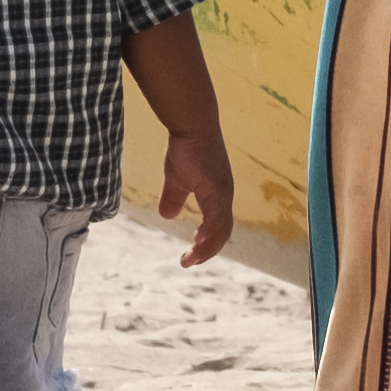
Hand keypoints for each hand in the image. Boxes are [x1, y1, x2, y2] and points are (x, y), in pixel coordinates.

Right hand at [155, 131, 235, 268]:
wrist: (190, 127)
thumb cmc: (185, 149)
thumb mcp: (176, 180)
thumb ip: (173, 198)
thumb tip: (166, 216)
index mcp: (217, 195)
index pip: (218, 226)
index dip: (207, 242)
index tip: (191, 254)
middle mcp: (224, 196)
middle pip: (223, 232)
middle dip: (208, 251)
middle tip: (189, 262)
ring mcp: (223, 193)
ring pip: (222, 229)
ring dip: (208, 247)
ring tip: (192, 259)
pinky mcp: (217, 189)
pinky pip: (217, 218)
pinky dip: (209, 233)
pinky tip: (198, 242)